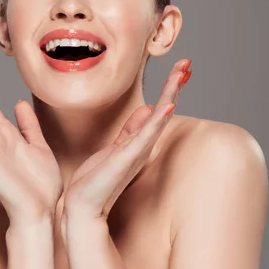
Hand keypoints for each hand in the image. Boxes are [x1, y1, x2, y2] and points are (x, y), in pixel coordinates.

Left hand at [62, 59, 191, 228]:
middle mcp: (142, 145)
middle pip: (164, 109)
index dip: (169, 88)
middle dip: (174, 86)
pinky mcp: (127, 158)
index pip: (158, 109)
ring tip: (180, 74)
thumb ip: (130, 130)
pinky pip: (145, 136)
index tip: (179, 68)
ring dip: (170, 95)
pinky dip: (158, 120)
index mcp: (139, 141)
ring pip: (158, 117)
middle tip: (186, 63)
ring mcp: (136, 151)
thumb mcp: (115, 148)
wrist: (82, 205)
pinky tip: (167, 105)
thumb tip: (146, 109)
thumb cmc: (96, 179)